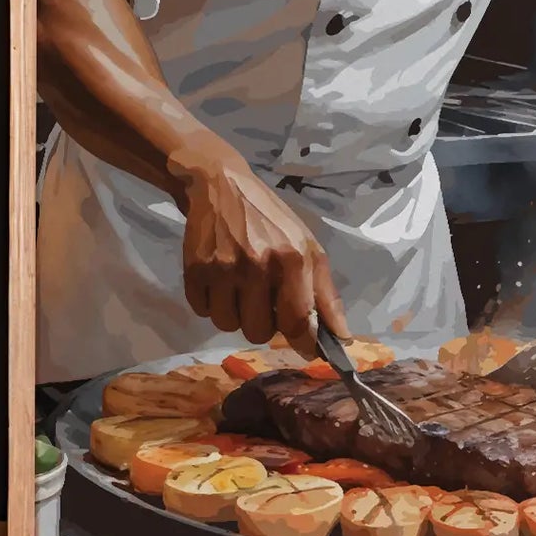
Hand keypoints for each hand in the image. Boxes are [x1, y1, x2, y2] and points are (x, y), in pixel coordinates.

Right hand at [171, 141, 346, 355]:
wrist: (221, 186)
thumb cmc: (272, 221)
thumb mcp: (308, 247)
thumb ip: (325, 294)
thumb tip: (342, 338)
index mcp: (293, 258)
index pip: (298, 322)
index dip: (303, 343)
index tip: (305, 348)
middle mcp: (258, 264)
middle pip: (259, 332)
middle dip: (263, 323)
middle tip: (263, 300)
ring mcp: (223, 268)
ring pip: (228, 326)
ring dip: (235, 315)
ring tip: (239, 289)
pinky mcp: (194, 270)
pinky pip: (203, 312)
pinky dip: (211, 304)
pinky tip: (219, 282)